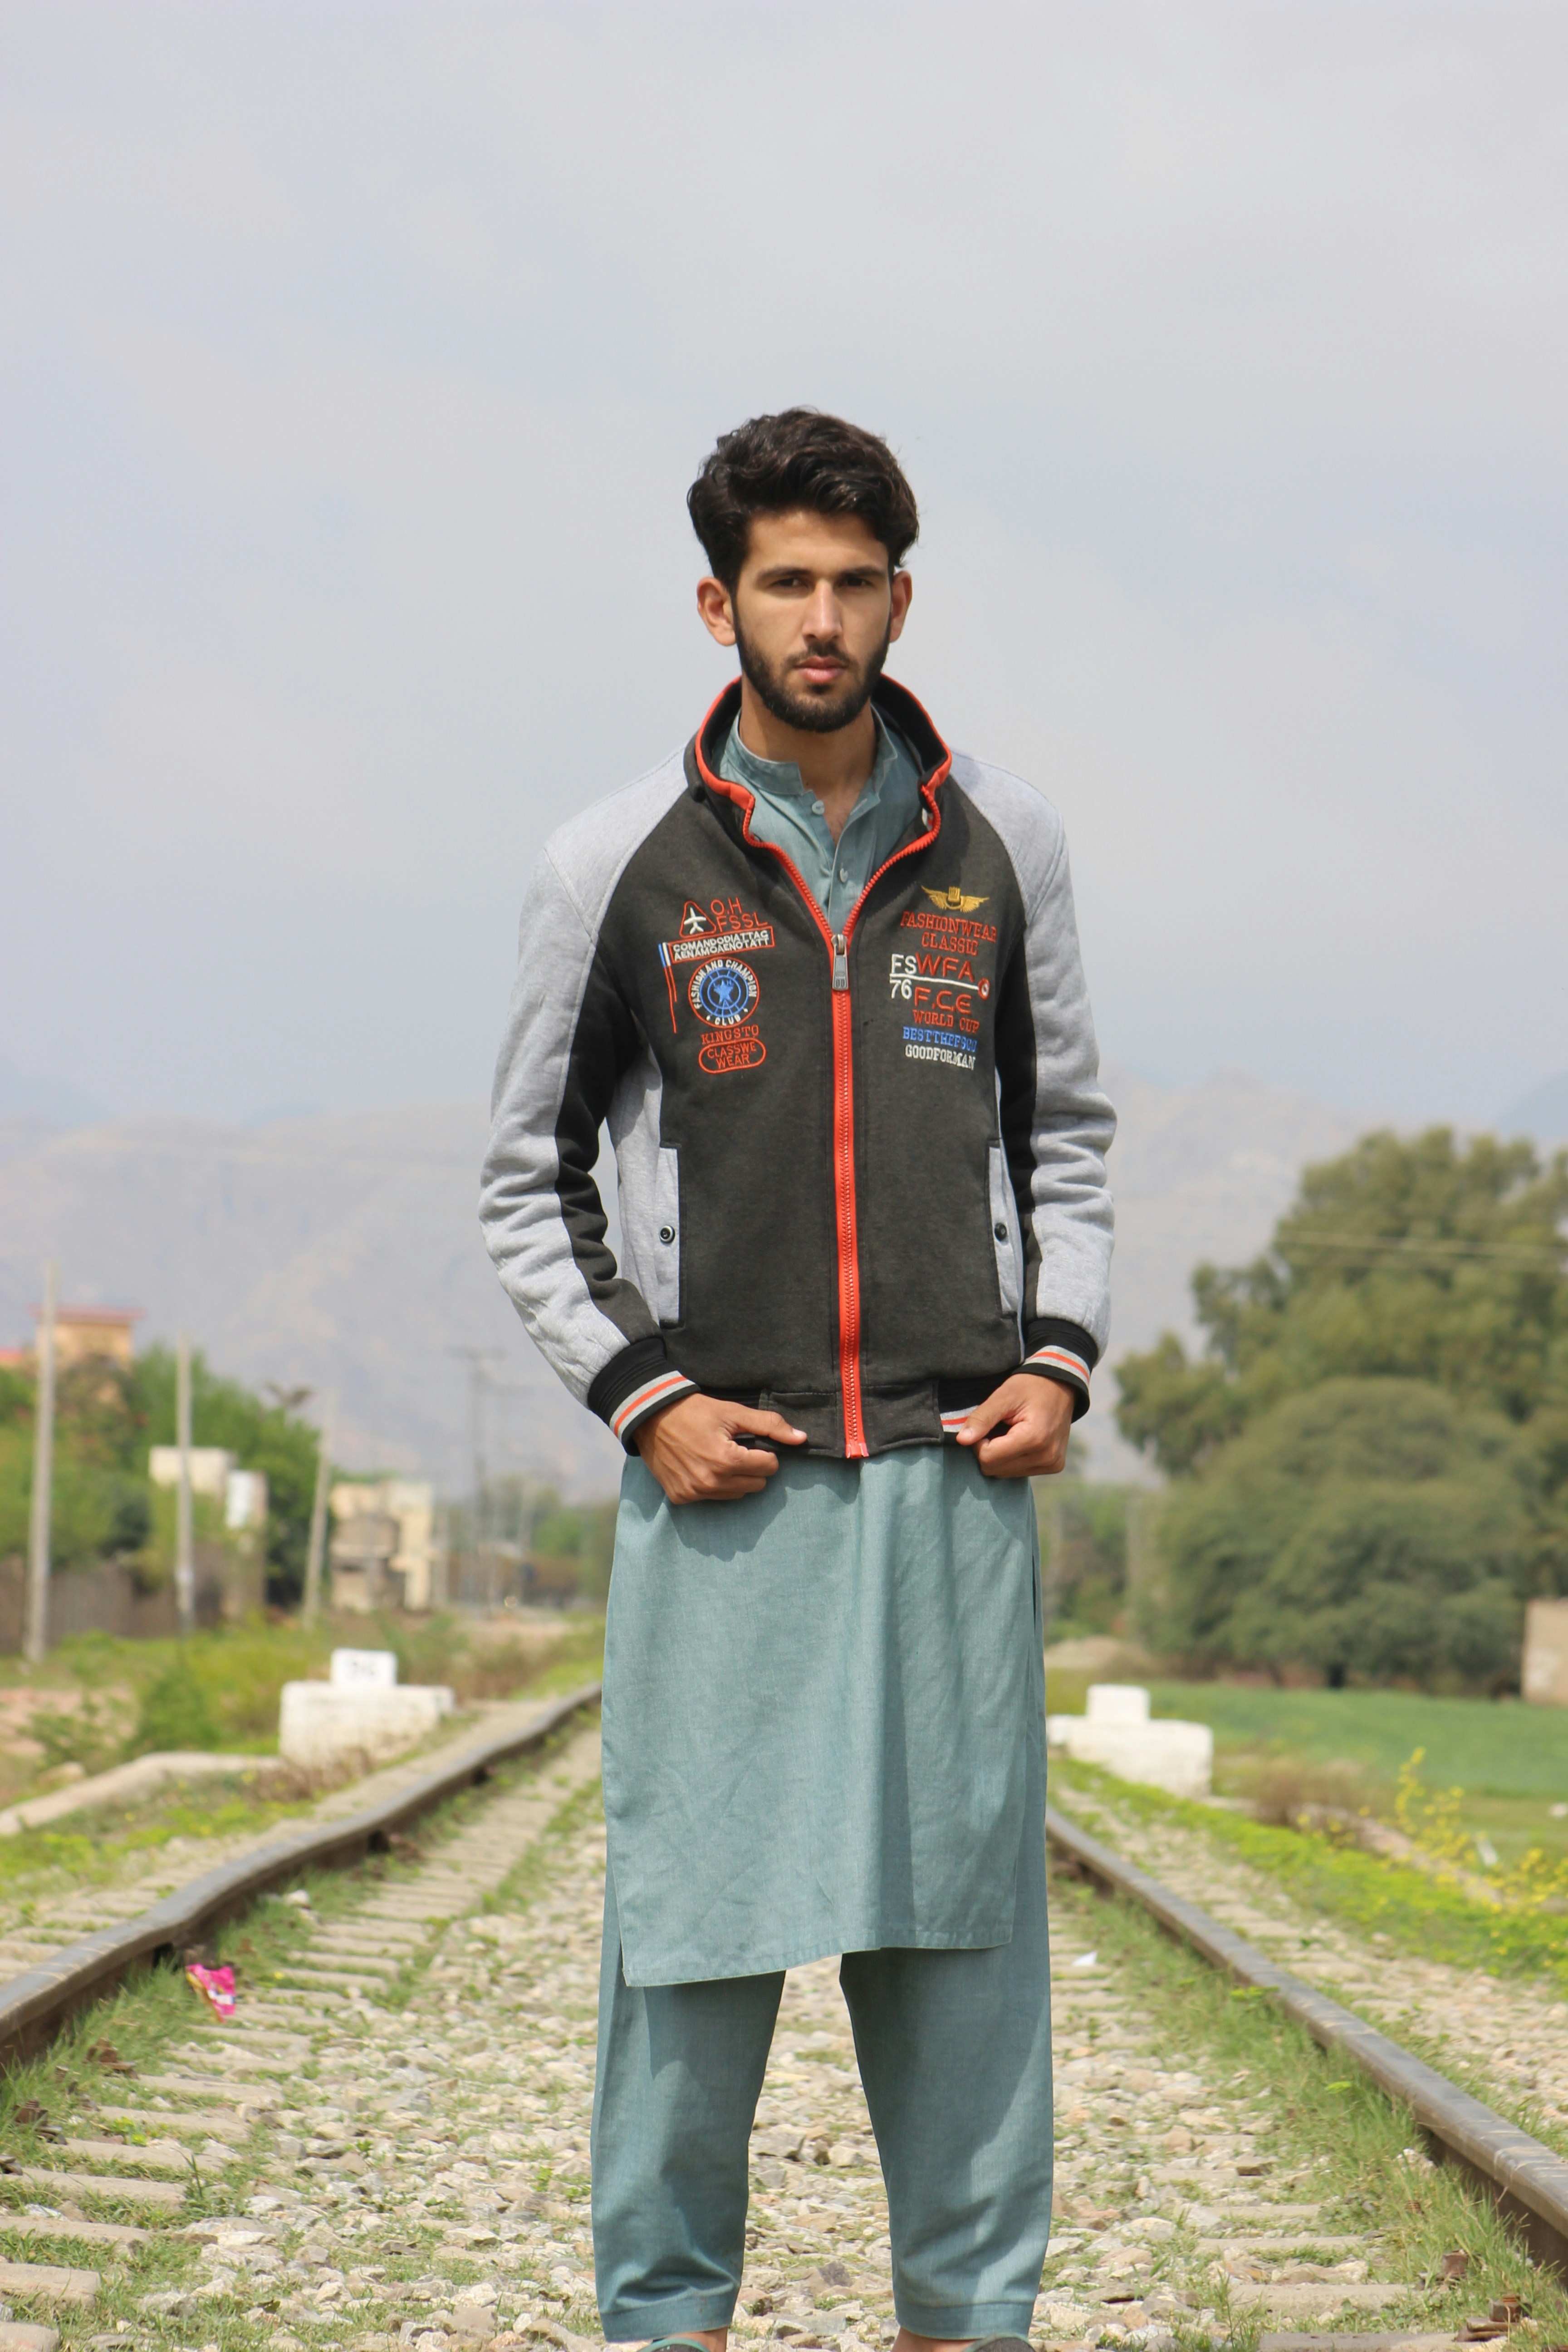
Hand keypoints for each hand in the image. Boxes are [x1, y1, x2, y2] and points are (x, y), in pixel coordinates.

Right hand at [634, 1392, 807, 1503]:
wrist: (651, 1417)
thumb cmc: (694, 1411)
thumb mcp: (734, 1412)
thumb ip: (769, 1425)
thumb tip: (801, 1438)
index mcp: (727, 1460)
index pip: (770, 1467)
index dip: (765, 1452)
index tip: (750, 1442)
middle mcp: (711, 1482)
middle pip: (756, 1484)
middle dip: (753, 1467)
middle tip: (735, 1448)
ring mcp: (695, 1492)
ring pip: (736, 1494)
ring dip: (735, 1478)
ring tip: (719, 1457)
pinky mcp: (681, 1497)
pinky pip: (712, 1498)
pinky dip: (713, 1485)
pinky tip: (702, 1465)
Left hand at [956, 1374, 1073, 1476]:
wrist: (1061, 1386)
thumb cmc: (1030, 1387)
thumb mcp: (1003, 1396)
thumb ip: (982, 1418)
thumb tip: (961, 1440)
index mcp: (1034, 1438)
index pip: (988, 1458)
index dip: (979, 1442)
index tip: (986, 1425)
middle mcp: (1046, 1457)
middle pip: (995, 1469)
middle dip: (988, 1450)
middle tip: (996, 1428)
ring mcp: (1052, 1464)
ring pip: (1005, 1474)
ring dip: (1000, 1456)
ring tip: (1009, 1432)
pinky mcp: (1054, 1466)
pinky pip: (1019, 1472)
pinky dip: (1012, 1459)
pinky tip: (1019, 1441)